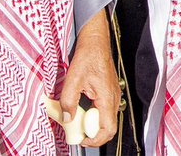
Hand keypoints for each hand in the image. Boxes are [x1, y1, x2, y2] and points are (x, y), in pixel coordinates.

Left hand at [59, 10, 118, 147]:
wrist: (95, 40)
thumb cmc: (89, 55)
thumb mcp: (73, 78)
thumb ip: (68, 101)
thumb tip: (67, 118)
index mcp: (107, 97)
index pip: (108, 129)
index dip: (96, 140)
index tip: (83, 140)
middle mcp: (113, 98)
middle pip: (108, 127)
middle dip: (92, 133)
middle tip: (77, 132)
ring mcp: (113, 94)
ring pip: (106, 118)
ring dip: (92, 124)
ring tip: (78, 120)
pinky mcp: (109, 91)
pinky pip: (104, 109)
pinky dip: (94, 114)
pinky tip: (83, 108)